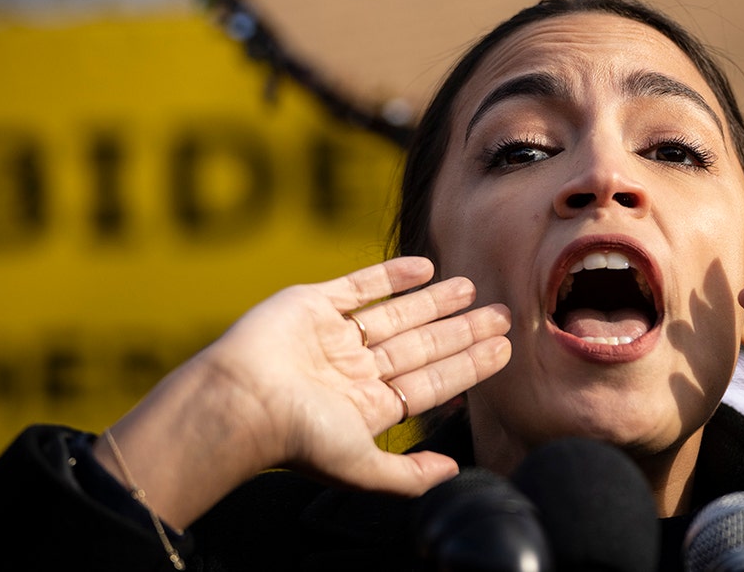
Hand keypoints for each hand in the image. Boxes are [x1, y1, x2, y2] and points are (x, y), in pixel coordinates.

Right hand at [202, 257, 510, 489]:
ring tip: (471, 288)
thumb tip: (452, 471)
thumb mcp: (361, 468)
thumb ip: (408, 475)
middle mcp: (355, 371)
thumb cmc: (297, 438)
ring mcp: (334, 337)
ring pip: (397, 315)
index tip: (503, 349)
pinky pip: (359, 286)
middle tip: (502, 314)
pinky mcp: (311, 305)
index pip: (432, 383)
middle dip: (463, 331)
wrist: (240, 401)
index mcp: (367, 407)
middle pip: (422, 346)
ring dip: (435, 301)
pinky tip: (425, 268)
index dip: (469, 366)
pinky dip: (392, 276)